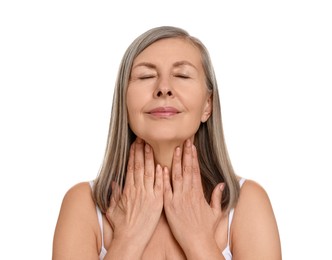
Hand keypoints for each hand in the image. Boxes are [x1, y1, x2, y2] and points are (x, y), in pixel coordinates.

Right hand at [105, 138, 162, 255]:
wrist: (131, 238)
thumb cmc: (121, 225)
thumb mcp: (113, 208)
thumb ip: (114, 194)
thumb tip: (114, 183)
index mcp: (128, 189)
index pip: (131, 167)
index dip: (133, 154)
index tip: (135, 144)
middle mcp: (138, 190)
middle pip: (140, 166)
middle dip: (142, 151)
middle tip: (144, 139)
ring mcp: (149, 195)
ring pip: (150, 172)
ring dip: (151, 158)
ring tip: (152, 146)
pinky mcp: (158, 202)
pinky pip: (160, 186)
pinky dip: (161, 175)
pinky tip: (162, 165)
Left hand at [163, 139, 224, 255]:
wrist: (197, 242)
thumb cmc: (206, 229)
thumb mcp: (215, 212)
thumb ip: (216, 196)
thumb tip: (221, 184)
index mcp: (198, 193)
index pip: (195, 170)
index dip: (193, 157)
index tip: (192, 146)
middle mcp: (188, 193)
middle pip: (187, 169)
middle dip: (186, 154)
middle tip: (184, 141)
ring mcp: (178, 199)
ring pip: (176, 176)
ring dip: (175, 161)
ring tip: (175, 148)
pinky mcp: (169, 206)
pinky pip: (165, 189)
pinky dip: (163, 178)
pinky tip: (162, 167)